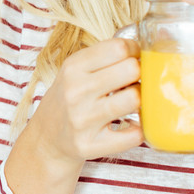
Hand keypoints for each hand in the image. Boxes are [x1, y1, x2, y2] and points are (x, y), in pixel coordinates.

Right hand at [27, 38, 143, 169]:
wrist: (46, 139)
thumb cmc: (69, 100)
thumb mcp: (75, 71)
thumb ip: (104, 57)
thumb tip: (146, 49)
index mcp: (73, 67)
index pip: (119, 47)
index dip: (134, 51)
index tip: (134, 58)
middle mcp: (76, 91)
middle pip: (131, 69)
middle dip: (139, 74)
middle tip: (134, 81)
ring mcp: (83, 120)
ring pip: (134, 99)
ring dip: (141, 100)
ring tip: (132, 102)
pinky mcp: (91, 145)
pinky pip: (133, 135)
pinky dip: (139, 130)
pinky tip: (131, 125)